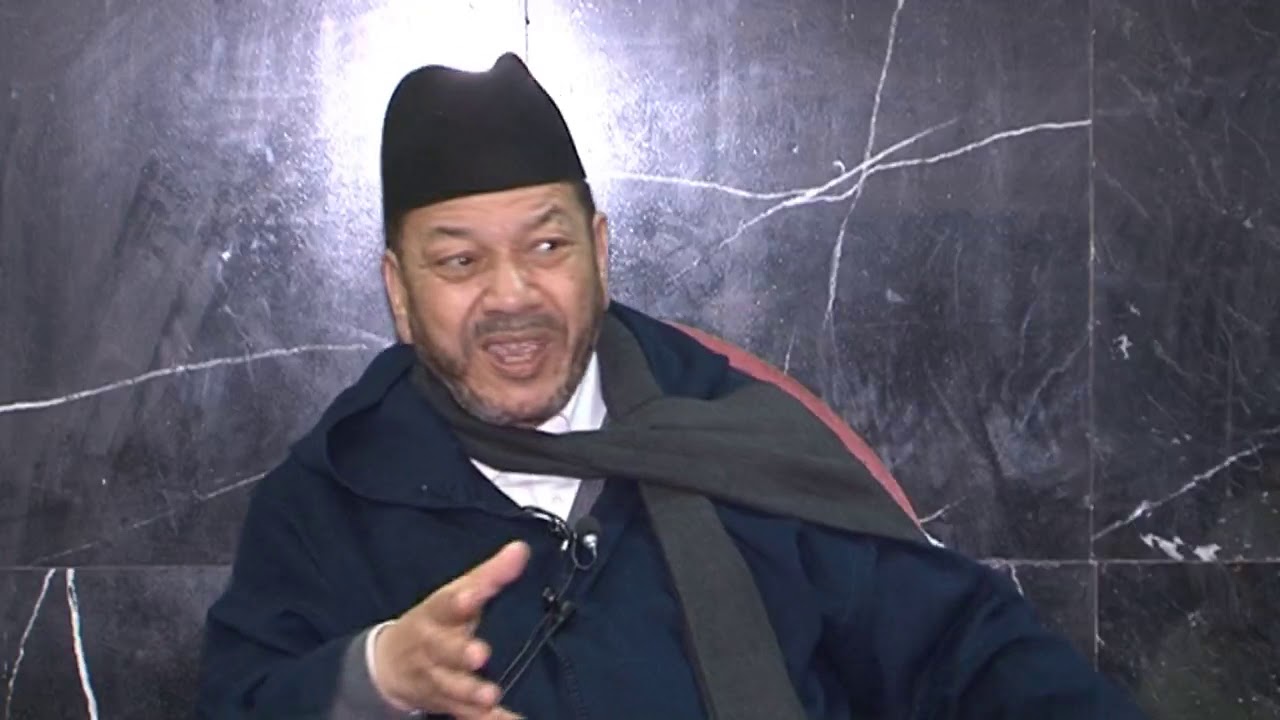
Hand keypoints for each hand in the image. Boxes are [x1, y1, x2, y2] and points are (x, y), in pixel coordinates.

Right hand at [371, 541, 530, 718]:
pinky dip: (486, 719)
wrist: (391, 664)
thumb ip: (490, 575)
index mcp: (435, 615)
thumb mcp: (457, 593)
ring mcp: (437, 678)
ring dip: (470, 692)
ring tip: (491, 694)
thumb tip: (521, 549)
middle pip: (443, 651)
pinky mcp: (447, 703)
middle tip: (480, 653)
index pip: (445, 604)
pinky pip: (466, 714)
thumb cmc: (435, 621)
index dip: (460, 600)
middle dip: (459, 653)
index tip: (474, 594)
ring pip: (451, 686)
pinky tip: (507, 719)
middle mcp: (432, 648)